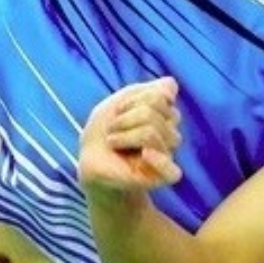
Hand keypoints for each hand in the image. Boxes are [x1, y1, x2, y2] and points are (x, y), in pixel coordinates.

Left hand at [79, 77, 183, 195]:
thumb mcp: (120, 101)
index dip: (133, 99)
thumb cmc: (105, 129)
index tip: (119, 109)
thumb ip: (148, 91)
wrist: (90, 158)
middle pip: (153, 113)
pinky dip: (158, 160)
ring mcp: (166, 154)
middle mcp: (170, 132)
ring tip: (113, 142)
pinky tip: (143, 155)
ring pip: (151, 133)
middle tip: (113, 128)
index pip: (161, 96)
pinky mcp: (160, 177)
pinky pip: (173, 172)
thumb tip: (172, 85)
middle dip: (125, 117)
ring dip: (123, 134)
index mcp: (165, 113)